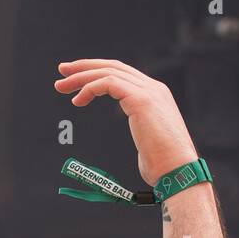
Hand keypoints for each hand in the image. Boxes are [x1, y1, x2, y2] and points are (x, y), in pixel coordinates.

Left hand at [54, 59, 197, 185]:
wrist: (177, 170)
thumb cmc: (162, 164)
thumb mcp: (148, 139)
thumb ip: (142, 128)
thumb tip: (141, 140)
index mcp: (155, 94)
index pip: (122, 73)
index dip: (97, 71)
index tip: (75, 78)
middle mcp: (153, 88)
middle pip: (114, 66)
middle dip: (85, 67)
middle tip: (62, 72)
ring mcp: (149, 91)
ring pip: (109, 72)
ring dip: (82, 77)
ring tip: (61, 87)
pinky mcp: (141, 100)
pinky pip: (109, 83)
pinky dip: (90, 88)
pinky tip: (78, 100)